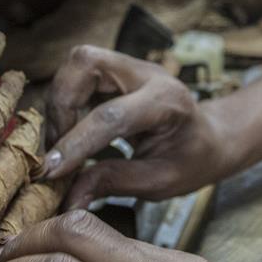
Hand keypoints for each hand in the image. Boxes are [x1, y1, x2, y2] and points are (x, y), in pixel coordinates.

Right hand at [41, 45, 232, 208]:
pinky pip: (76, 75)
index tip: (51, 171)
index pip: (111, 115)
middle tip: (58, 150)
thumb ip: (114, 183)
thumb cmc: (191, 160)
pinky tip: (70, 133)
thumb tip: (69, 198)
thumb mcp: (161, 181)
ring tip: (63, 145)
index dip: (76, 143)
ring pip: (76, 63)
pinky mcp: (114, 69)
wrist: (210, 137)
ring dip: (58, 104)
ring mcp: (129, 66)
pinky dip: (64, 103)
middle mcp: (146, 73)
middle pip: (86, 64)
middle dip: (60, 106)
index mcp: (167, 101)